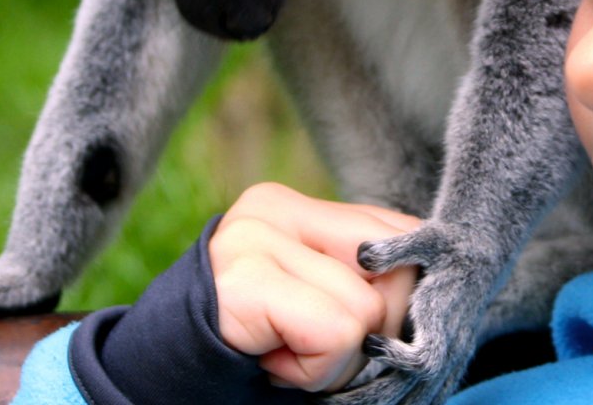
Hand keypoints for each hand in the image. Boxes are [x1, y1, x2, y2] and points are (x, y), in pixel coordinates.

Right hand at [210, 183, 421, 392]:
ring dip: (336, 360)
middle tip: (303, 348)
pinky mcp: (243, 281)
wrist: (153, 387)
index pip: (404, 236)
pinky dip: (316, 370)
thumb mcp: (313, 298)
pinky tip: (269, 363)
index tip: (338, 330)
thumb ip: (364, 277)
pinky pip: (337, 332)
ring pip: (369, 308)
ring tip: (279, 356)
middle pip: (399, 268)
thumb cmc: (249, 351)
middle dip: (370, 329)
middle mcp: (273, 207)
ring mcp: (252, 239)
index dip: (396, 299)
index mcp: (296, 206)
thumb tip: (440, 277)